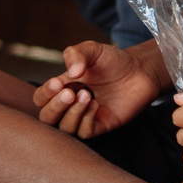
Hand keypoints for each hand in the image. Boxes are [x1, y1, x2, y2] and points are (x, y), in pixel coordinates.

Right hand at [33, 42, 160, 138]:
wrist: (140, 70)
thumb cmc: (114, 60)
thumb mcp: (91, 49)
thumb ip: (76, 54)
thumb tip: (72, 73)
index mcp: (63, 87)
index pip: (41, 99)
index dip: (45, 94)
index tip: (58, 82)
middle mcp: (71, 104)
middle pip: (47, 117)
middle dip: (55, 106)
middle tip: (70, 93)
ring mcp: (85, 116)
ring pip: (65, 128)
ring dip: (72, 113)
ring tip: (86, 95)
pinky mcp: (102, 125)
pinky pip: (85, 132)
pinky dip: (86, 120)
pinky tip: (96, 104)